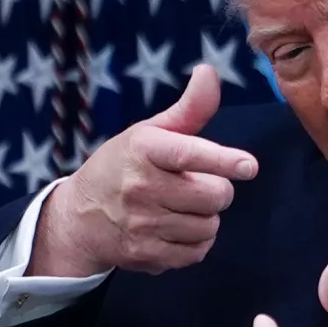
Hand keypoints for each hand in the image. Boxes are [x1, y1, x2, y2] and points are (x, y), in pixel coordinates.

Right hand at [27, 64, 258, 277]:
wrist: (78, 217)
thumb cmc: (123, 165)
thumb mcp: (149, 132)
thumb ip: (189, 107)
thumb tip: (209, 71)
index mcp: (144, 149)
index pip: (189, 154)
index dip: (223, 160)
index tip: (249, 166)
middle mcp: (141, 187)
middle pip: (214, 195)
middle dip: (217, 189)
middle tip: (196, 183)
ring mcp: (142, 224)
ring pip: (209, 225)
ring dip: (206, 216)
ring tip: (182, 206)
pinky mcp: (146, 255)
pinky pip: (197, 252)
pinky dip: (196, 242)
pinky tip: (177, 228)